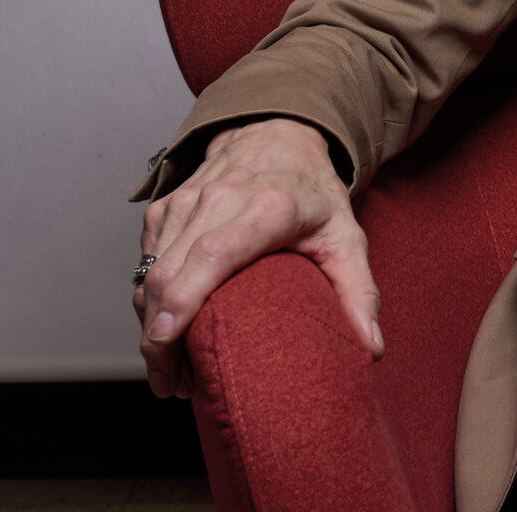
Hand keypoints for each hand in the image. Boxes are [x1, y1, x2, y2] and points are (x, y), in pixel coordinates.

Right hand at [134, 117, 383, 396]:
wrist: (279, 131)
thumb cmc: (313, 189)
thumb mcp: (347, 236)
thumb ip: (360, 292)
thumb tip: (371, 349)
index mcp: (268, 207)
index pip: (212, 256)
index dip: (183, 301)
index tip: (166, 343)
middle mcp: (219, 200)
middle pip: (168, 273)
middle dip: (158, 338)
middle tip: (173, 386)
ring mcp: (186, 202)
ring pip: (149, 273)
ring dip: (150, 327)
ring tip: (171, 371)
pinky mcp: (165, 208)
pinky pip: (145, 262)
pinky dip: (148, 302)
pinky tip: (167, 331)